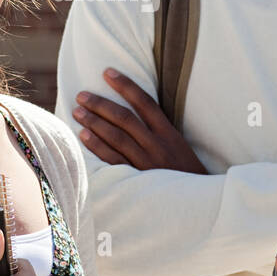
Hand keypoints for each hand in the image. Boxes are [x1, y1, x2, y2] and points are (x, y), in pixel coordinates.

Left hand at [72, 68, 206, 172]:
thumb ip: (159, 131)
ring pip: (116, 137)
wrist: (197, 203)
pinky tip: (84, 136)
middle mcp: (157, 145)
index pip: (145, 102)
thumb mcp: (179, 147)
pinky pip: (113, 160)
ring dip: (94, 122)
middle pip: (124, 118)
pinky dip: (97, 147)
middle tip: (82, 95)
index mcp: (169, 134)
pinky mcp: (137, 179)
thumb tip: (134, 111)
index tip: (107, 72)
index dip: (125, 86)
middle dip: (101, 105)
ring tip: (78, 111)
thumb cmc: (186, 173)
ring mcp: (146, 162)